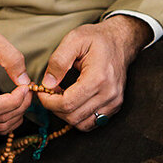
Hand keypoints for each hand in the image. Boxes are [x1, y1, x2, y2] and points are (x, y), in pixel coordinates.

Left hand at [38, 15, 152, 130]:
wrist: (120, 41)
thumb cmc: (96, 38)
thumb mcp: (73, 40)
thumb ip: (58, 62)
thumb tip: (47, 84)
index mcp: (98, 78)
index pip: (67, 104)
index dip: (49, 102)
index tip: (42, 92)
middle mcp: (109, 94)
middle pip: (73, 117)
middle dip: (55, 108)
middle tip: (49, 94)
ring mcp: (114, 102)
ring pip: (82, 124)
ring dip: (66, 115)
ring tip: (61, 98)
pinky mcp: (115, 106)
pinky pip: (91, 122)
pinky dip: (78, 117)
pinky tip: (73, 102)